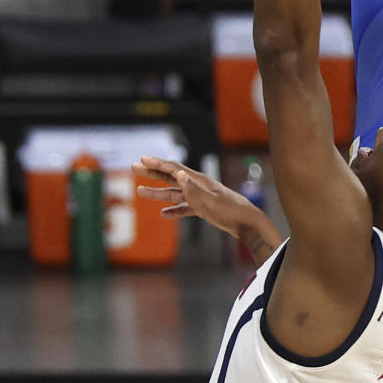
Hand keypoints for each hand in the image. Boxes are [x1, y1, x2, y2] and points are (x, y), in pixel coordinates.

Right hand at [134, 156, 255, 232]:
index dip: (157, 163)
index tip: (142, 159)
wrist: (248, 223)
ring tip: (139, 191)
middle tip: (134, 167)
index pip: (174, 168)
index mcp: (199, 181)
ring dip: (158, 192)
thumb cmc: (230, 212)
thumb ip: (193, 190)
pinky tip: (164, 214)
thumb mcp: (209, 202)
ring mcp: (201, 197)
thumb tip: (178, 174)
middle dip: (152, 173)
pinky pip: (185, 208)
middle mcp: (198, 186)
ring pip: (175, 193)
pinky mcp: (204, 209)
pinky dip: (174, 210)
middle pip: (171, 177)